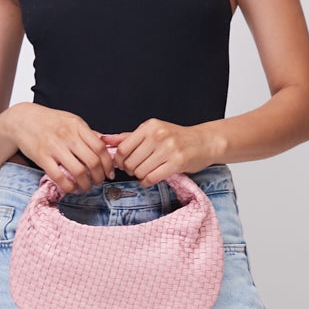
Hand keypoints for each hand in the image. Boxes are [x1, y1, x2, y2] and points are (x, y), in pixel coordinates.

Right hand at [11, 106, 118, 191]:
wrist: (22, 119)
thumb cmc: (48, 121)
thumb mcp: (70, 120)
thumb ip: (87, 132)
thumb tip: (105, 144)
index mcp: (77, 125)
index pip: (100, 148)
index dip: (108, 164)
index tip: (109, 172)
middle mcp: (68, 136)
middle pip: (92, 161)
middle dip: (99, 177)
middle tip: (99, 182)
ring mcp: (54, 146)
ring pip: (78, 171)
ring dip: (86, 184)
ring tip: (86, 187)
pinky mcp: (41, 157)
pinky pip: (59, 176)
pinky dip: (68, 187)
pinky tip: (72, 188)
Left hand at [100, 121, 216, 185]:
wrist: (204, 142)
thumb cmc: (177, 138)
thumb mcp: (152, 132)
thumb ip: (128, 137)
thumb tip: (105, 140)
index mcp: (150, 127)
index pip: (123, 148)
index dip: (120, 160)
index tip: (124, 163)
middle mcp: (158, 136)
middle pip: (130, 162)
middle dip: (130, 170)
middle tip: (136, 169)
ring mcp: (168, 149)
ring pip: (140, 171)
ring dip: (140, 176)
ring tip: (146, 173)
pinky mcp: (177, 163)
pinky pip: (152, 178)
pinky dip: (147, 182)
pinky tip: (149, 179)